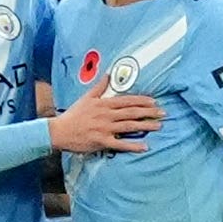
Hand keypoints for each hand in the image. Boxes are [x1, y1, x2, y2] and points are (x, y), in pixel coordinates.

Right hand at [48, 71, 162, 153]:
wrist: (59, 131)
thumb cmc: (73, 115)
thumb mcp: (86, 98)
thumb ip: (99, 86)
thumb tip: (108, 74)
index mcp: (103, 104)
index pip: (127, 101)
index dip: (142, 101)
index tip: (154, 101)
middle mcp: (106, 115)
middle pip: (131, 112)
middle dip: (149, 112)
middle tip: (163, 113)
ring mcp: (104, 128)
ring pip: (129, 126)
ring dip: (145, 126)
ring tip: (158, 126)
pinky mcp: (102, 141)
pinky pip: (120, 144)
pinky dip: (133, 146)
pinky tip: (145, 147)